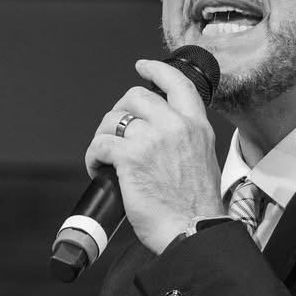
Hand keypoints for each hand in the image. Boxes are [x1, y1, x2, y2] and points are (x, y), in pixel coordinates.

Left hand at [81, 57, 222, 253]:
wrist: (192, 230)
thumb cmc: (194, 207)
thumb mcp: (202, 160)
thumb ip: (185, 141)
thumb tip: (159, 137)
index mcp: (196, 126)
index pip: (177, 83)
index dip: (156, 70)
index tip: (142, 66)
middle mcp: (176, 127)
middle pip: (135, 97)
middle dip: (118, 111)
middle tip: (115, 133)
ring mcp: (152, 140)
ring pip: (113, 119)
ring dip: (103, 137)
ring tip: (105, 158)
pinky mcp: (130, 157)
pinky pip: (100, 144)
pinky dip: (93, 156)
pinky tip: (98, 169)